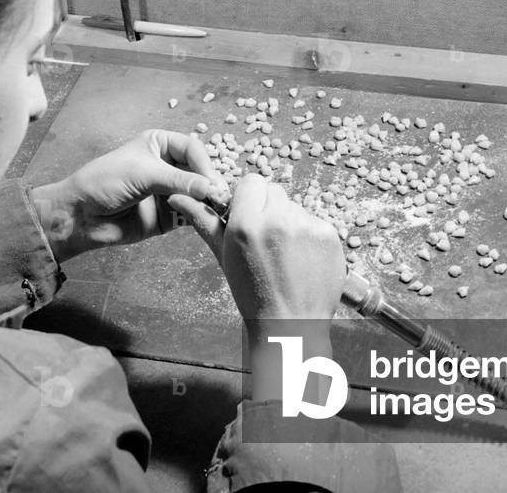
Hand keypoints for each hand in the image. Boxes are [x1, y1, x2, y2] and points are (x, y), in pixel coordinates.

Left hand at [30, 129, 214, 261]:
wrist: (80, 216)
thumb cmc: (104, 182)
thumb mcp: (143, 174)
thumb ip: (178, 180)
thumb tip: (211, 187)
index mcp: (160, 144)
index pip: (193, 148)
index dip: (204, 163)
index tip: (211, 180)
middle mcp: (168, 166)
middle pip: (200, 171)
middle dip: (210, 183)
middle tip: (220, 196)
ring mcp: (169, 191)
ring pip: (198, 194)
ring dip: (208, 201)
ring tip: (216, 209)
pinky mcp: (168, 216)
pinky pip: (190, 214)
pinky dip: (199, 216)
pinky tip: (204, 219)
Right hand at [172, 174, 345, 401]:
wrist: (291, 326)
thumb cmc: (253, 294)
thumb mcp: (224, 256)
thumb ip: (203, 220)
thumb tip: (177, 197)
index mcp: (247, 224)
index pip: (251, 181)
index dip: (249, 199)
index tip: (249, 218)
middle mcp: (278, 220)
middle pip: (274, 191)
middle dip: (268, 209)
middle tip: (266, 240)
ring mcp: (307, 226)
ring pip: (294, 206)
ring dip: (289, 222)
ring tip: (284, 254)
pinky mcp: (329, 234)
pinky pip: (314, 221)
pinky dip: (309, 235)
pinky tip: (302, 259)